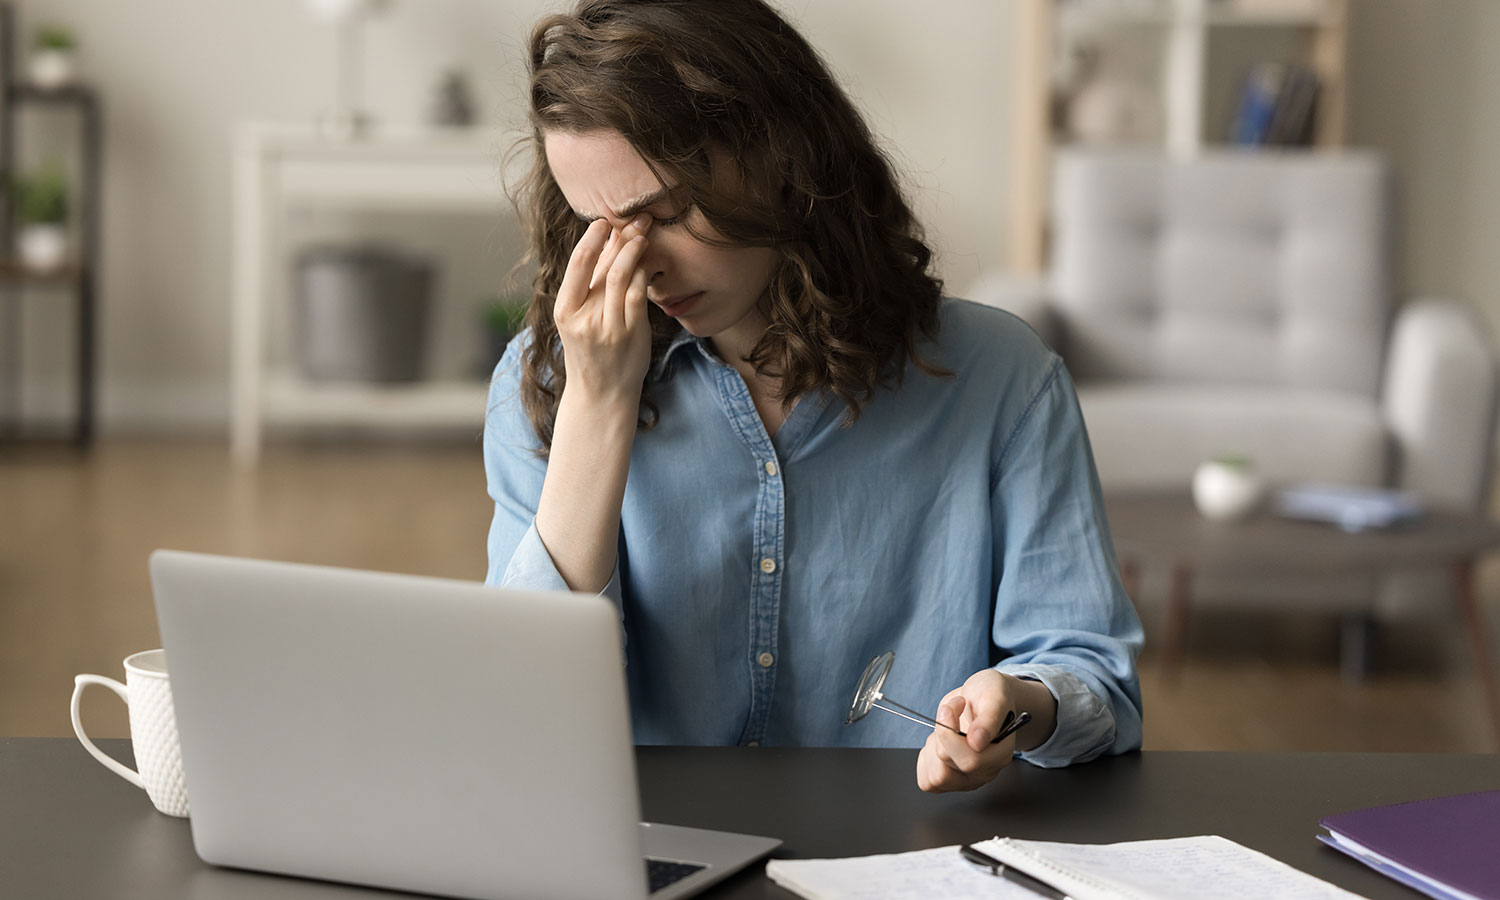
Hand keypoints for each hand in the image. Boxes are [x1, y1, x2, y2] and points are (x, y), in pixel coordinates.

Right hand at [553, 214, 653, 403]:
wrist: (601, 395)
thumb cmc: (591, 353)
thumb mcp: (580, 319)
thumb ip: (591, 283)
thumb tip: (606, 240)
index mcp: (565, 311)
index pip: (578, 263)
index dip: (593, 237)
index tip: (606, 220)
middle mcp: (584, 318)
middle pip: (603, 265)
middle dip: (621, 236)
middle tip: (638, 217)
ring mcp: (608, 327)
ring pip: (622, 276)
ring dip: (636, 250)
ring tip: (645, 235)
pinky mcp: (631, 334)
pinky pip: (639, 295)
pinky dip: (644, 274)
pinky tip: (649, 264)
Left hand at [915, 669, 1023, 792]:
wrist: (982, 697)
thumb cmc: (990, 695)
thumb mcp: (994, 695)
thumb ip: (989, 719)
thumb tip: (977, 743)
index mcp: (1000, 754)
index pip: (970, 761)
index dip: (950, 734)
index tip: (953, 706)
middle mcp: (985, 772)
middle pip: (948, 768)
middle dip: (941, 734)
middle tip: (951, 712)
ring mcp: (968, 779)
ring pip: (937, 779)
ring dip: (933, 749)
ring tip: (946, 730)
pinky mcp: (951, 779)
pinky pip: (928, 782)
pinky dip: (926, 760)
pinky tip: (938, 743)